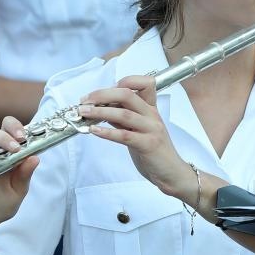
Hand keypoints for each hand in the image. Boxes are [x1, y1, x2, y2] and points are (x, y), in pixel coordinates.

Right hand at [0, 118, 36, 231]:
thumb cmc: (2, 204)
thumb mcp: (17, 192)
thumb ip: (24, 176)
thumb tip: (35, 158)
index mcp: (12, 156)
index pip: (16, 134)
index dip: (20, 129)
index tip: (25, 137)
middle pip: (0, 130)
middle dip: (9, 131)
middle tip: (17, 142)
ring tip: (1, 151)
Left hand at [77, 77, 192, 200]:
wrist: (171, 172)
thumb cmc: (153, 151)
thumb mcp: (138, 129)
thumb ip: (123, 118)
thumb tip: (102, 108)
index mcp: (151, 108)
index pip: (144, 83)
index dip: (124, 81)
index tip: (103, 90)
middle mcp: (152, 115)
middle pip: (127, 94)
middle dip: (102, 94)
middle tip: (85, 100)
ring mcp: (151, 129)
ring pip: (124, 114)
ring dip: (100, 112)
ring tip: (84, 112)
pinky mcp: (148, 145)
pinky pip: (124, 135)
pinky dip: (107, 132)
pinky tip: (94, 131)